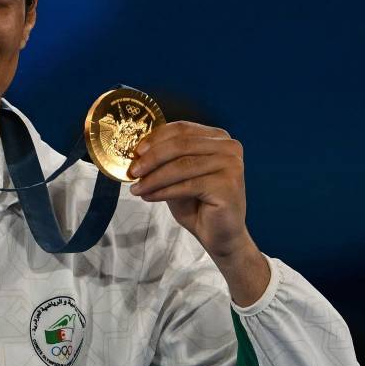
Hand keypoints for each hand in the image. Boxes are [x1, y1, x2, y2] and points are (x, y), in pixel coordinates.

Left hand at [127, 121, 268, 304]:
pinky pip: (188, 185)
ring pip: (182, 165)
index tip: (135, 152)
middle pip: (181, 145)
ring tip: (137, 188)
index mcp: (218, 138)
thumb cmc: (198, 204)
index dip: (155, 138)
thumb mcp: (177, 176)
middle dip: (151, 158)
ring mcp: (232, 165)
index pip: (181, 129)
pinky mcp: (229, 185)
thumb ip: (164, 161)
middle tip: (132, 171)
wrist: (220, 235)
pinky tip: (149, 197)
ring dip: (154, 177)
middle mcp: (229, 147)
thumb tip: (136, 152)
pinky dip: (164, 191)